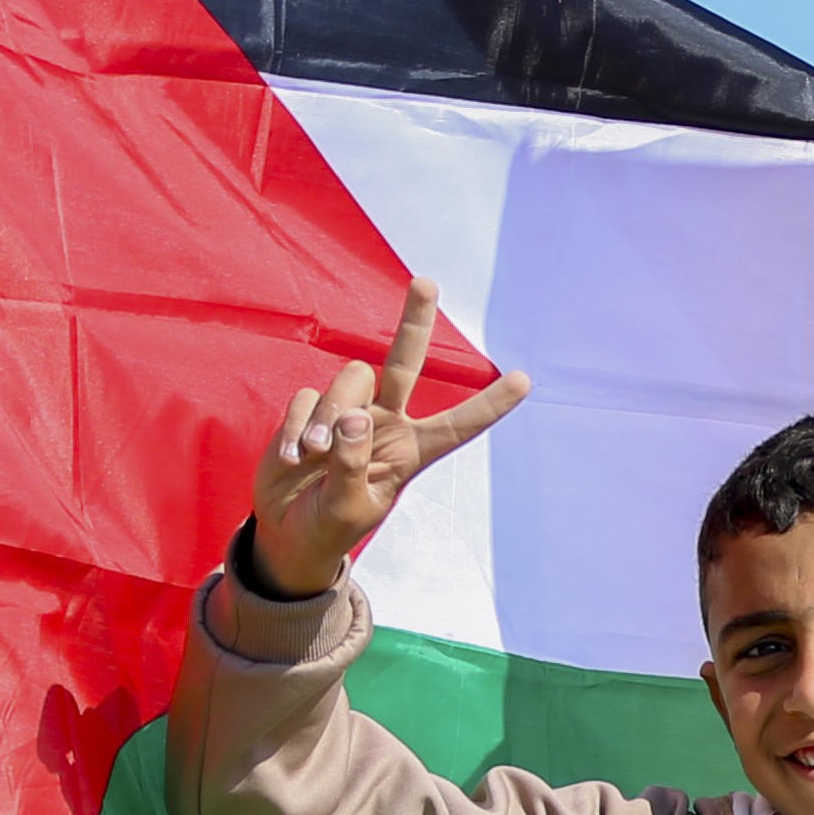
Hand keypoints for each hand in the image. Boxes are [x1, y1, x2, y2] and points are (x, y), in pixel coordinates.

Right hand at [247, 281, 530, 597]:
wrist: (288, 532)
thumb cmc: (329, 526)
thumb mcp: (346, 509)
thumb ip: (352, 465)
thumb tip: (354, 416)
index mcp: (412, 451)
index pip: (457, 426)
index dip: (490, 405)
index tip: (525, 381)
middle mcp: (386, 422)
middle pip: (405, 362)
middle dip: (415, 322)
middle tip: (426, 282)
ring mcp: (348, 413)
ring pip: (350, 380)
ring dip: (330, 414)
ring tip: (313, 455)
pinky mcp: (311, 411)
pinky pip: (308, 397)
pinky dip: (298, 426)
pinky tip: (293, 458)